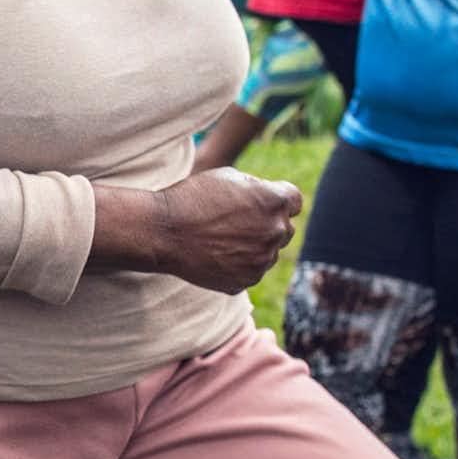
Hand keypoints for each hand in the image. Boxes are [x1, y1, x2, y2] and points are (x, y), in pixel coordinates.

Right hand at [147, 168, 302, 292]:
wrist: (163, 232)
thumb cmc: (192, 198)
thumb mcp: (228, 177)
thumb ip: (258, 188)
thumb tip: (271, 200)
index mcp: (275, 201)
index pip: (295, 201)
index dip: (277, 201)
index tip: (260, 205)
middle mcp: (275, 231)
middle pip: (284, 229)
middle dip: (267, 225)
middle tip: (235, 224)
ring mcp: (262, 260)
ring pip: (269, 254)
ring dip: (254, 248)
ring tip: (221, 240)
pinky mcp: (246, 281)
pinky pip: (251, 272)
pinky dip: (238, 266)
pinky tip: (215, 256)